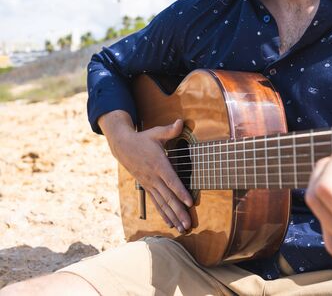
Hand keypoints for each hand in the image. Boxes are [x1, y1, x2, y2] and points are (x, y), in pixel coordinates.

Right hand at [98, 110, 192, 232]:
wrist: (122, 146)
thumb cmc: (143, 139)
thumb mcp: (156, 133)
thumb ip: (170, 130)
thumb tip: (181, 122)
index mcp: (158, 164)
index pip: (171, 180)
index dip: (180, 191)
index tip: (189, 202)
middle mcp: (154, 177)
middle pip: (168, 197)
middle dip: (179, 211)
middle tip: (188, 224)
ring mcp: (150, 184)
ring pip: (163, 204)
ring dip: (173, 217)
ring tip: (183, 228)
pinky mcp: (147, 187)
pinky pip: (156, 203)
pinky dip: (164, 214)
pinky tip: (171, 224)